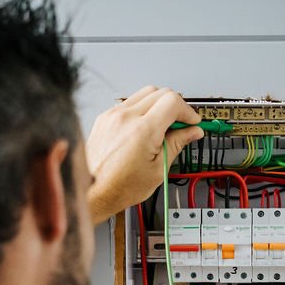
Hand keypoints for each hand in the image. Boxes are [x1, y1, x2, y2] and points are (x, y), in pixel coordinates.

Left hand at [85, 86, 203, 223]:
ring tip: (163, 127)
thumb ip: (177, 144)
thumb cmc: (119, 187)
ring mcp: (113, 115)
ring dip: (159, 105)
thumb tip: (192, 132)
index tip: (192, 122)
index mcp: (142, 131)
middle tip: (181, 125)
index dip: (188, 111)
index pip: (173, 102)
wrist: (92, 191)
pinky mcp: (106, 117)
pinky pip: (130, 102)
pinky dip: (143, 109)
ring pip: (145, 93)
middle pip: (161, 92)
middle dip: (176, 106)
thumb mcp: (158, 170)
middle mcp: (126, 117)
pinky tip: (145, 128)